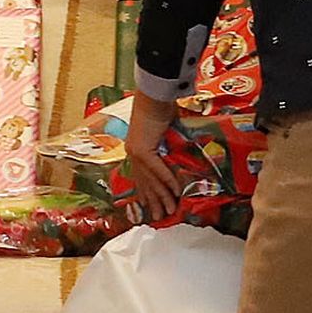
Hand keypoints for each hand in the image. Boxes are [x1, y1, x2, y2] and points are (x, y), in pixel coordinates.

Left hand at [125, 92, 182, 222]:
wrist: (153, 96)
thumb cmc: (158, 107)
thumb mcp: (163, 131)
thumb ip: (167, 145)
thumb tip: (178, 153)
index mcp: (135, 149)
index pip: (141, 176)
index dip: (147, 192)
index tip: (151, 205)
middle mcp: (133, 154)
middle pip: (144, 183)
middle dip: (153, 202)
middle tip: (160, 217)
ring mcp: (136, 153)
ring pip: (151, 181)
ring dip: (162, 197)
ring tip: (169, 211)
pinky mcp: (144, 150)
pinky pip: (158, 171)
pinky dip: (168, 182)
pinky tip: (176, 193)